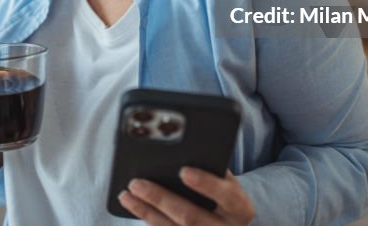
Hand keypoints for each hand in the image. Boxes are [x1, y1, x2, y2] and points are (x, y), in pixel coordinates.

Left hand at [118, 168, 255, 225]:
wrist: (230, 224)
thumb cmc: (224, 194)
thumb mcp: (227, 182)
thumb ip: (213, 169)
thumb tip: (186, 149)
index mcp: (241, 208)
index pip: (227, 196)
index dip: (206, 183)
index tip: (183, 171)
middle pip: (191, 217)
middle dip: (161, 199)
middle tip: (137, 183)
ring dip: (146, 212)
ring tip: (127, 195)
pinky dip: (149, 220)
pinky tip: (135, 208)